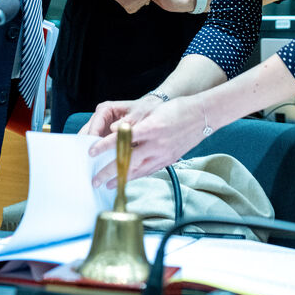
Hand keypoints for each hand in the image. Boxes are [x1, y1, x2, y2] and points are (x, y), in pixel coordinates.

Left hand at [90, 96, 205, 187]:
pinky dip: (137, 176)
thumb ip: (133, 121)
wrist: (203, 115)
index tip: (92, 151)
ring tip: (108, 185)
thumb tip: (114, 131)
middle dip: (109, 172)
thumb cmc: (178, 109)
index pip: (122, 139)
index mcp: (151, 128)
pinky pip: (149, 170)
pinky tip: (128, 179)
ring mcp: (164, 154)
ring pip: (138, 171)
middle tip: (95, 180)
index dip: (105, 146)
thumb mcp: (153, 109)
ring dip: (121, 179)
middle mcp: (157, 144)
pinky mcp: (169, 159)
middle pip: (127, 162)